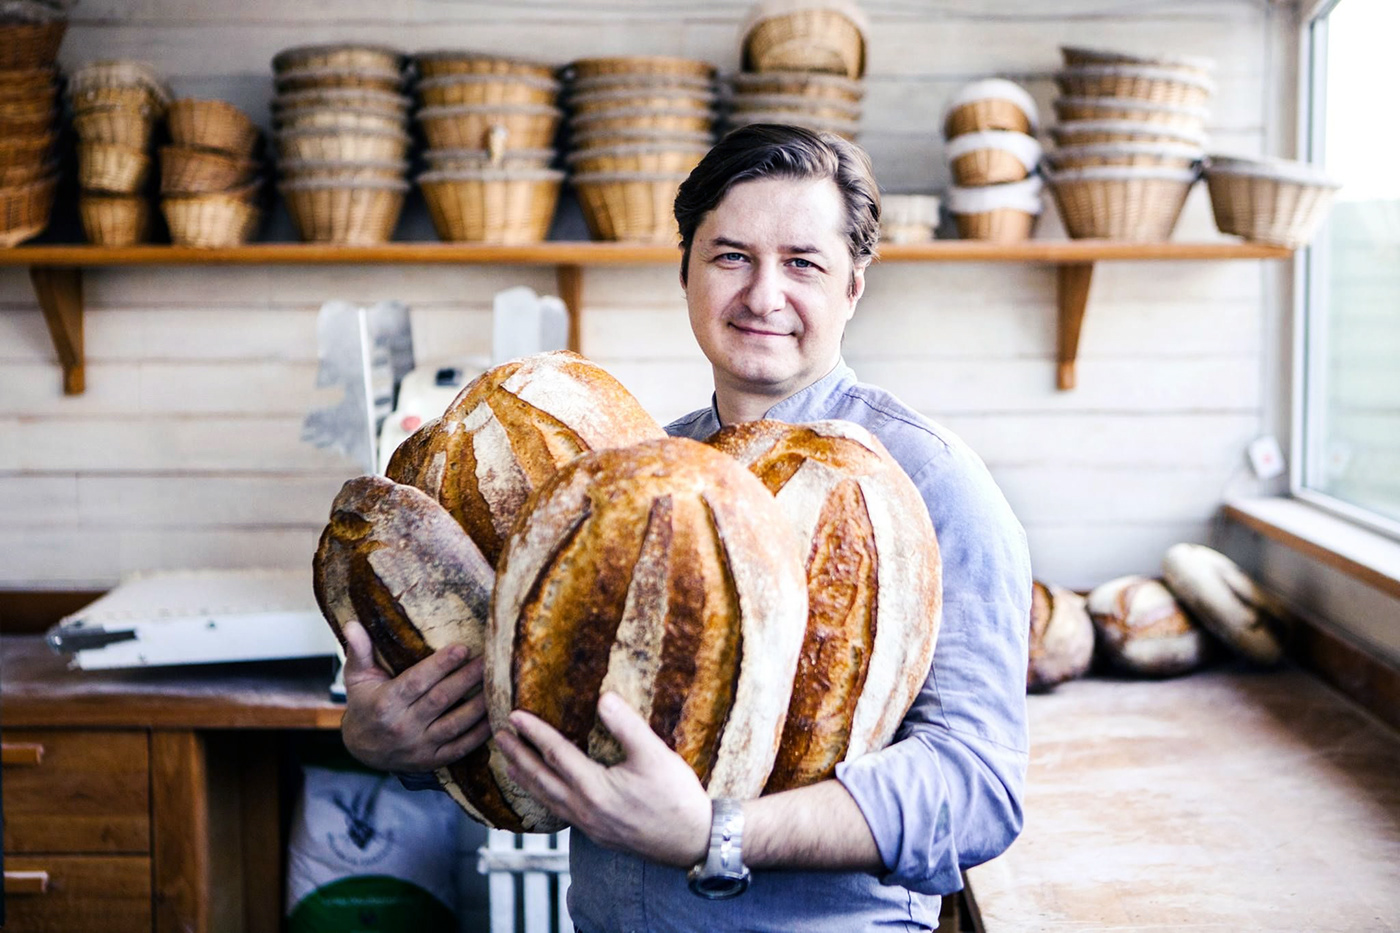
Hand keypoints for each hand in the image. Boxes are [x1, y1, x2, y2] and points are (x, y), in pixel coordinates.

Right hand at [338, 619, 489, 772]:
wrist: (361, 749)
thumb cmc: (365, 704)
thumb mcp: (356, 677)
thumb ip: (358, 651)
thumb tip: (352, 624)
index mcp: (385, 703)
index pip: (417, 682)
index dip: (441, 665)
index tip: (463, 648)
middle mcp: (403, 726)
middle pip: (441, 699)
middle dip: (468, 678)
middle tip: (489, 660)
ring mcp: (419, 746)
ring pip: (455, 724)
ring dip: (479, 705)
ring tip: (498, 684)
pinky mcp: (432, 760)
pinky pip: (461, 747)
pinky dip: (480, 734)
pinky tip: (495, 716)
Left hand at [495, 691, 711, 868]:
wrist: (694, 843)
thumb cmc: (677, 798)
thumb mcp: (656, 755)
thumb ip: (627, 725)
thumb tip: (603, 697)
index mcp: (594, 789)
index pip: (555, 754)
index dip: (534, 733)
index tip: (514, 715)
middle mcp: (584, 810)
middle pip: (540, 779)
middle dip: (518, 756)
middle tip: (498, 737)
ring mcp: (589, 826)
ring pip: (546, 800)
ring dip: (525, 780)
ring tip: (508, 764)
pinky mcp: (597, 834)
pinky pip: (559, 813)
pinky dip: (543, 798)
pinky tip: (545, 793)